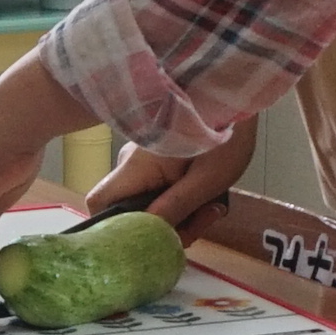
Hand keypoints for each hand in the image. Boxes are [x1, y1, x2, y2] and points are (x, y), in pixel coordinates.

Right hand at [79, 136, 258, 234]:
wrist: (236, 97)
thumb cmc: (226, 133)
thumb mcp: (206, 180)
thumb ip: (176, 208)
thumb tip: (149, 234)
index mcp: (135, 166)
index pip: (98, 202)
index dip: (112, 226)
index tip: (148, 237)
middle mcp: (131, 163)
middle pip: (130, 210)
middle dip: (165, 226)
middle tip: (202, 223)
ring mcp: (144, 160)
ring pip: (149, 202)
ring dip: (180, 214)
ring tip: (214, 208)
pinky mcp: (159, 159)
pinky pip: (161, 189)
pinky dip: (182, 200)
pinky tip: (209, 199)